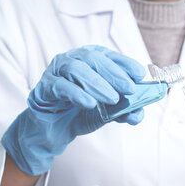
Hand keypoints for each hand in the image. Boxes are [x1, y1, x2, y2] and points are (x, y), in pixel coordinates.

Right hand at [2, 45, 145, 174]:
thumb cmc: (79, 113)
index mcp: (89, 60)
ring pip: (76, 69)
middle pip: (93, 59)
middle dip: (114, 74)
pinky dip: (77, 94)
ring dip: (98, 84)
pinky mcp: (44, 87)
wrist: (52, 130)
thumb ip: (122, 112)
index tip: (140, 75)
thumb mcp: (106, 113)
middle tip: (130, 89)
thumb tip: (138, 114)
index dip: (125, 63)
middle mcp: (72, 60)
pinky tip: (90, 104)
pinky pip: (60, 86)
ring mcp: (56, 71)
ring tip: (113, 99)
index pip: (108, 55)